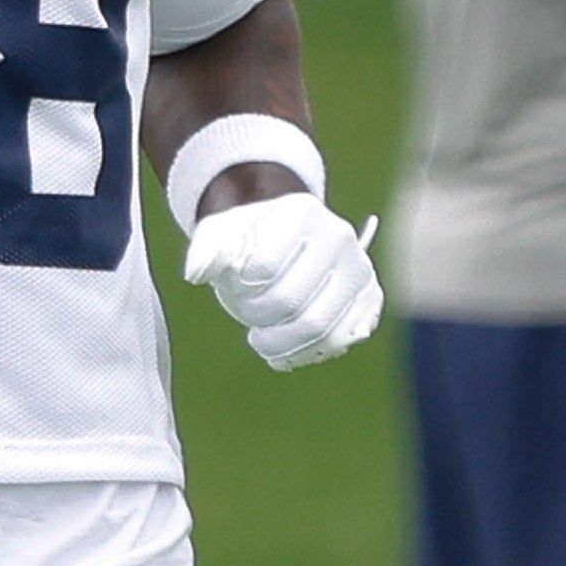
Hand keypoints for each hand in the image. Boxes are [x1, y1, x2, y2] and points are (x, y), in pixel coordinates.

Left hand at [179, 193, 383, 369]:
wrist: (285, 238)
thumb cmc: (248, 238)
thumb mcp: (219, 234)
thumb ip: (205, 252)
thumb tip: (196, 274)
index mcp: (301, 212)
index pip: (263, 267)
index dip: (240, 286)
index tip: (235, 282)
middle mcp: (339, 236)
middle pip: (291, 301)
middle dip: (257, 316)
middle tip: (246, 313)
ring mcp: (358, 267)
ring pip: (320, 328)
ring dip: (280, 344)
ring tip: (261, 341)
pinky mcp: (368, 297)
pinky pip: (342, 339)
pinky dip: (307, 353)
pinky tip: (284, 351)